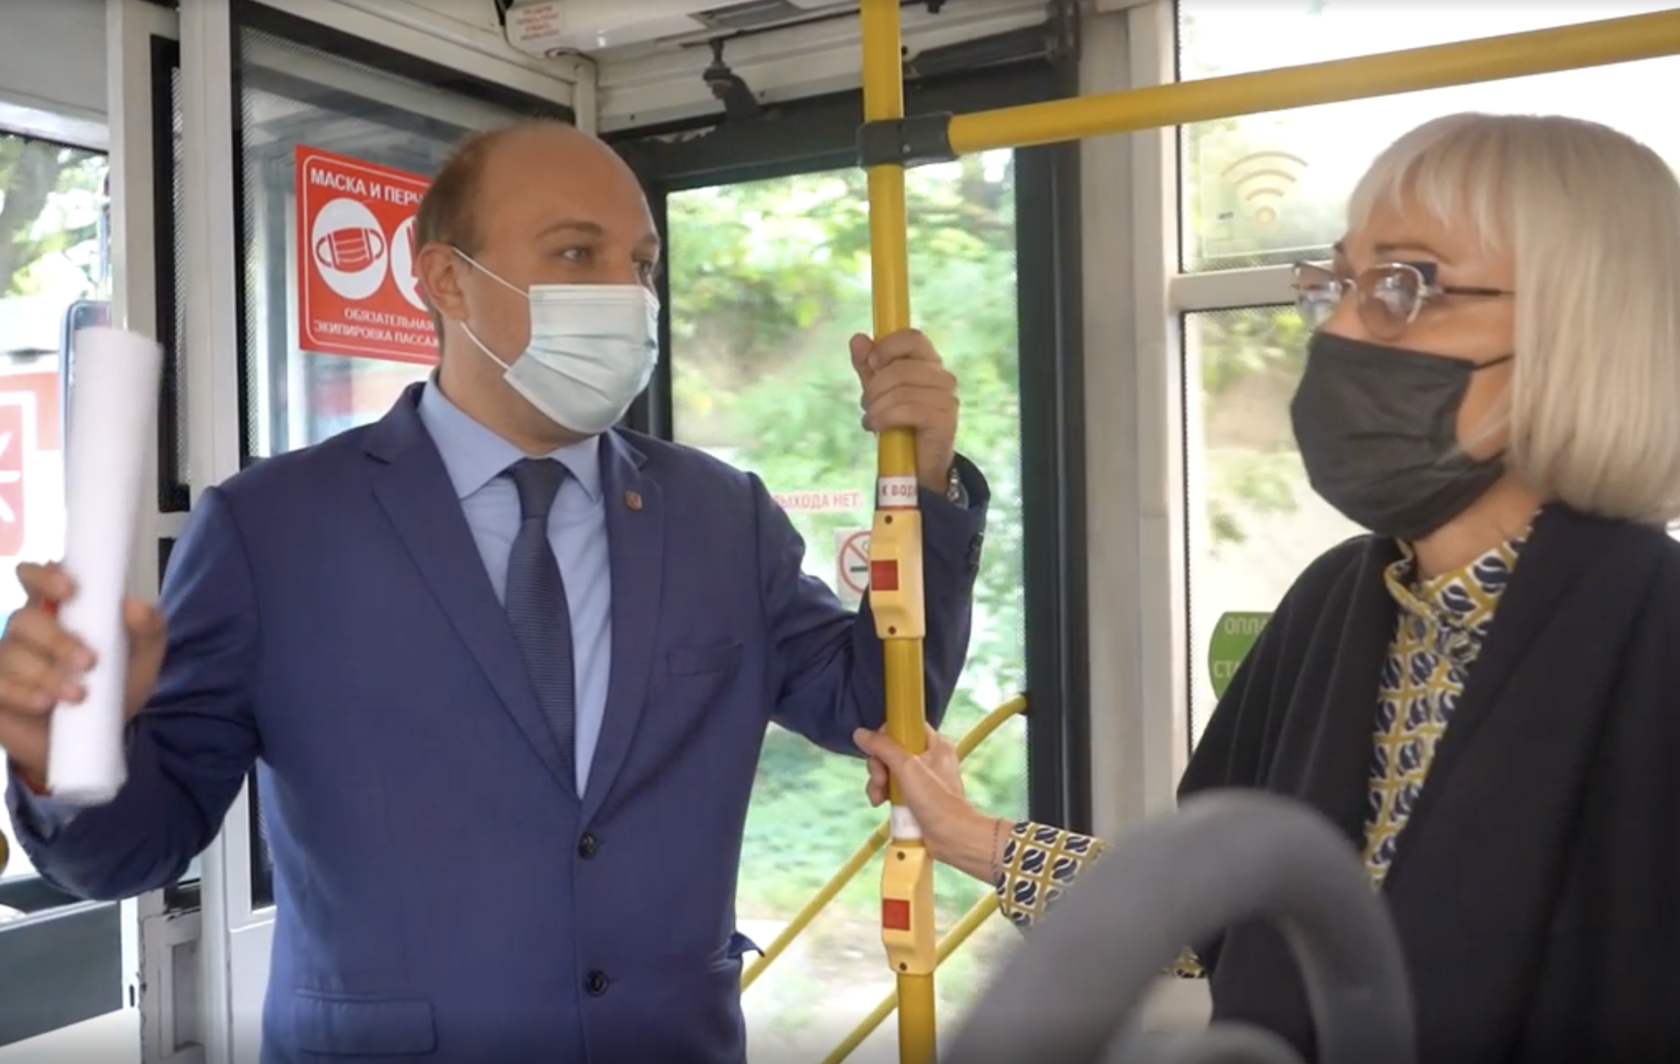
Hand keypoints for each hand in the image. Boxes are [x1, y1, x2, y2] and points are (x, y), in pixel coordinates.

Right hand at [0, 562, 166, 787]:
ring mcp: (8, 661)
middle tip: (88, 661)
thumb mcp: (144, 657)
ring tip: (77, 695)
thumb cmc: (118, 685)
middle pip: (24, 618)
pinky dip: (23, 693)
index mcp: (60, 610)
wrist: (103, 737)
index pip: (35, 577)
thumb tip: (134, 606)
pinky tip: (45, 704)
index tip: (70, 590)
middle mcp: (28, 631)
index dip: (44, 576)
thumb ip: (149, 628)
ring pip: (10, 653)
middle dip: (56, 639)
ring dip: (46, 674)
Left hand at [850, 329, 958, 493]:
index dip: (887, 347)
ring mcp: (946, 398)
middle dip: (874, 388)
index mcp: (929, 363)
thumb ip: (869, 366)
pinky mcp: (944, 419)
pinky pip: (907, 410)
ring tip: (871, 420)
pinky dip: (885, 418)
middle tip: (866, 405)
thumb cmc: (900, 424)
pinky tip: (877, 427)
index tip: (872, 364)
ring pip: (900, 390)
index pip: (912, 337)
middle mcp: (943, 376)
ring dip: (876, 407)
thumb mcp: (879, 391)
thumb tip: (857, 338)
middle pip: (900, 368)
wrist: (918, 466)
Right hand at [852, 722, 1003, 881]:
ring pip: (888, 769)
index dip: (887, 737)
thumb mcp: (907, 768)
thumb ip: (883, 747)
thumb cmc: (936, 800)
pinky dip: (883, 793)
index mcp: (935, 743)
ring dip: (878, 782)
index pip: (904, 726)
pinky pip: (892, 787)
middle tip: (880, 779)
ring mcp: (922, 778)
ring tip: (878, 797)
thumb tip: (860, 733)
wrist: (952, 837)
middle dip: (879, 765)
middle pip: (891, 749)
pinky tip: (880, 803)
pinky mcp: (915, 796)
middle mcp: (929, 757)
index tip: (880, 751)